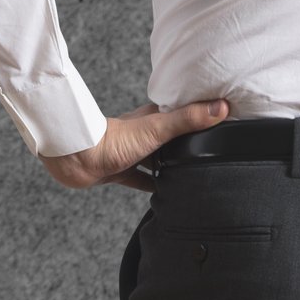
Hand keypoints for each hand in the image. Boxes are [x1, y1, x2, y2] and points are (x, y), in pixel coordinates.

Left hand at [41, 96, 229, 188]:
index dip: (200, 112)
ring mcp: (133, 152)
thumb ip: (188, 119)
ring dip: (172, 164)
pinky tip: (165, 192)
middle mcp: (145, 133)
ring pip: (159, 158)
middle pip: (173, 136)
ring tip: (194, 172)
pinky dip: (154, 184)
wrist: (77, 158)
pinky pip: (142, 179)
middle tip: (211, 149)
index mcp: (154, 117)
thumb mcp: (157, 128)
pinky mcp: (121, 170)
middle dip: (189, 142)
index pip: (183, 111)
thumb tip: (221, 107)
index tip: (221, 114)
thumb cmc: (112, 139)